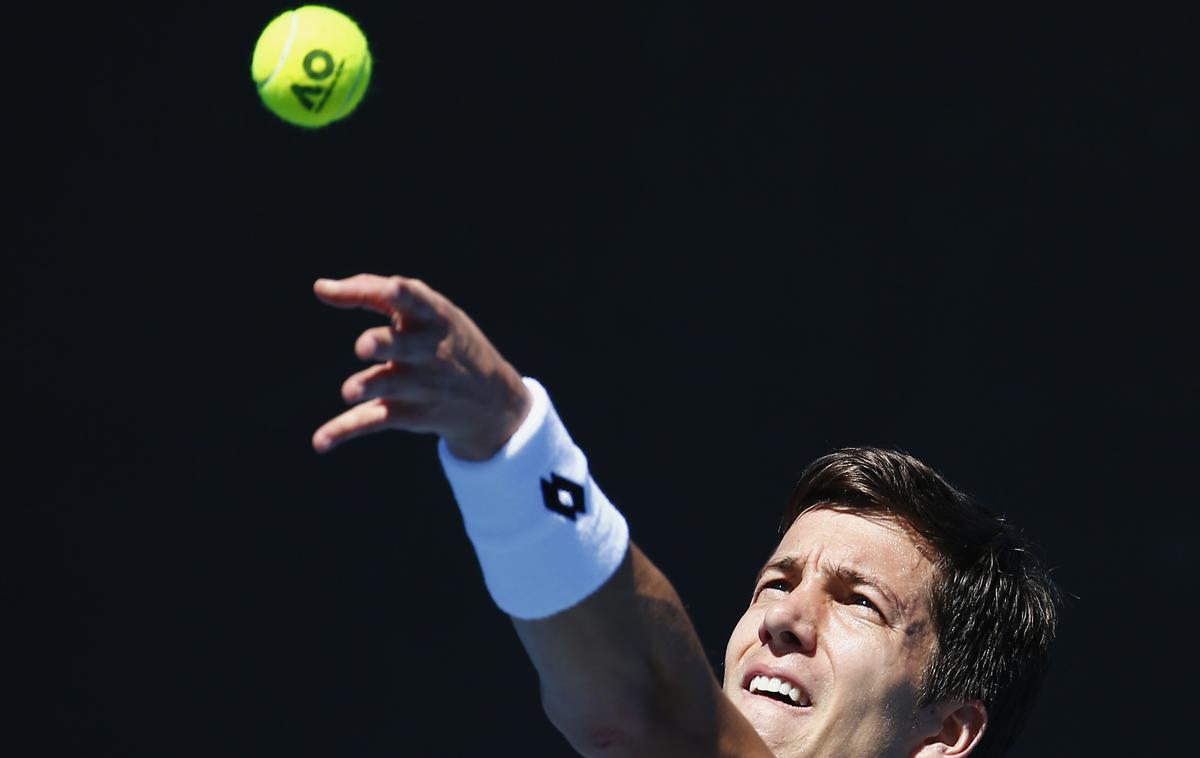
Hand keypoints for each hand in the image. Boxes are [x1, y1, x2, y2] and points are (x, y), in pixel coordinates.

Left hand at [312, 274, 531, 459]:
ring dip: (369, 386)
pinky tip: (321, 442)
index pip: (413, 300)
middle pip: (403, 346)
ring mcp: (420, 384)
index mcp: (434, 316)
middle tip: (364, 346)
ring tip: (349, 392)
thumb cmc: (443, 338)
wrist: (491, 399)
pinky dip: (345, 430)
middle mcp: (429, 350)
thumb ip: (374, 292)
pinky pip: (374, 420)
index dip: (395, 294)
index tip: (377, 290)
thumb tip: (321, 287)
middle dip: (384, 345)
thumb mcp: (427, 310)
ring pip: (390, 384)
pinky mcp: (409, 413)